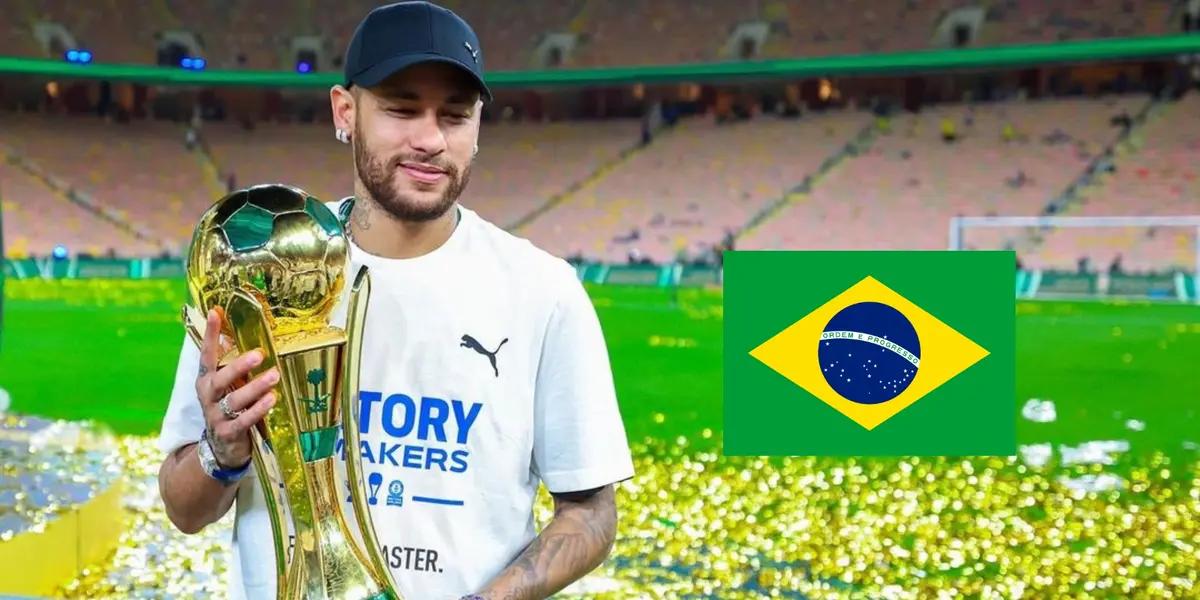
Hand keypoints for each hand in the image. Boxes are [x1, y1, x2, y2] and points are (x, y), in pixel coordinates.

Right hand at [195, 308, 277, 468]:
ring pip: (236, 400)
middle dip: (239, 366)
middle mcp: (209, 396)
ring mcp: (217, 415)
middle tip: (259, 354)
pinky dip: (258, 410)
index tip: (215, 313)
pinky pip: (244, 420)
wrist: (221, 447)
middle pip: (222, 378)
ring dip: (255, 387)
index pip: (206, 354)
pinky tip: (272, 399)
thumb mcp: (225, 385)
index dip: (210, 334)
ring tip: (274, 375)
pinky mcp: (228, 432)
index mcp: (206, 380)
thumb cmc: (227, 407)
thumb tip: (235, 332)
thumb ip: (230, 364)